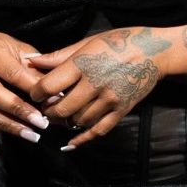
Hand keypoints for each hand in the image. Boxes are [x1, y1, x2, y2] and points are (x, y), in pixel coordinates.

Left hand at [26, 27, 171, 148]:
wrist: (155, 51)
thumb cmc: (120, 41)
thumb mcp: (87, 42)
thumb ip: (58, 55)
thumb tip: (31, 60)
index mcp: (83, 63)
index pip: (50, 86)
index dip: (36, 93)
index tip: (35, 93)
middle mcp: (95, 83)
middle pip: (62, 109)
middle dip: (48, 112)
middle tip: (45, 108)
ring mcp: (110, 99)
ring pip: (78, 122)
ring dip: (64, 123)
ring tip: (59, 117)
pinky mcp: (121, 110)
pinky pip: (98, 130)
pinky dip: (81, 140)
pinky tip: (70, 144)